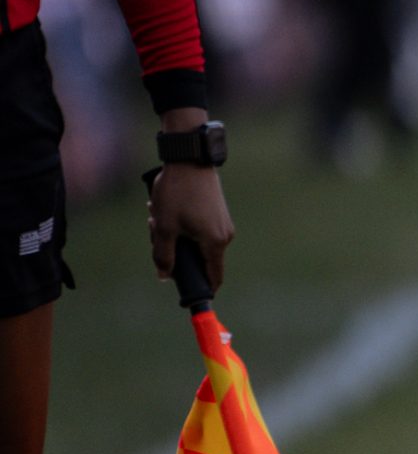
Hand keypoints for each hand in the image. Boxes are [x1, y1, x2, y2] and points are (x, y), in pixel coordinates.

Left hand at [149, 164, 234, 286]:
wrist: (190, 161)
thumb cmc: (177, 194)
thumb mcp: (164, 227)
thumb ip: (163, 255)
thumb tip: (164, 276)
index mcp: (215, 243)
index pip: (214, 277)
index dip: (201, 288)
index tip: (186, 292)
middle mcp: (225, 235)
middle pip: (201, 259)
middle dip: (178, 255)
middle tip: (156, 237)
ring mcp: (223, 223)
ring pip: (198, 243)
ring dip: (178, 238)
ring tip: (159, 218)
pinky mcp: (218, 213)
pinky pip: (202, 230)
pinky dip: (185, 228)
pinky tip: (169, 211)